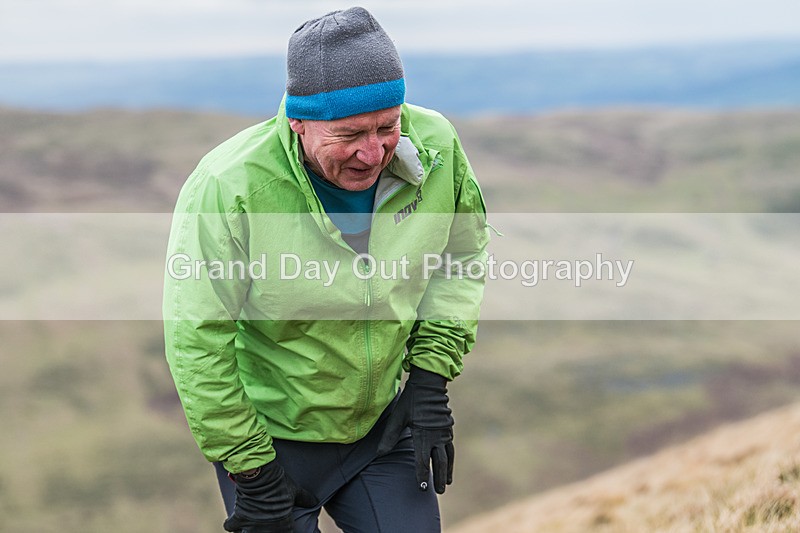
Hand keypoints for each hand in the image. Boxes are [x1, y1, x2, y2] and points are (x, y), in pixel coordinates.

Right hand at [223, 460, 317, 532]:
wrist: (259, 475)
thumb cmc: (279, 483)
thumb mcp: (295, 490)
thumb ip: (305, 498)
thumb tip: (315, 502)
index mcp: (282, 524)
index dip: (286, 532)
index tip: (284, 528)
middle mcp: (266, 528)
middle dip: (267, 532)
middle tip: (266, 526)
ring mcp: (251, 524)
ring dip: (248, 532)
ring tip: (250, 528)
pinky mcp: (239, 517)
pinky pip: (231, 528)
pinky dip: (231, 526)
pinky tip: (234, 524)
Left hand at [376, 366, 454, 493]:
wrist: (429, 385)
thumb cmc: (410, 401)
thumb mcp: (397, 418)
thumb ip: (389, 437)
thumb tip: (379, 454)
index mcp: (423, 435)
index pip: (423, 460)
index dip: (422, 475)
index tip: (422, 487)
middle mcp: (436, 436)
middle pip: (440, 462)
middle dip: (439, 478)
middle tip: (439, 491)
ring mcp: (444, 432)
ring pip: (448, 456)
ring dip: (448, 470)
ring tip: (448, 482)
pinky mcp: (448, 428)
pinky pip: (451, 447)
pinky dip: (451, 458)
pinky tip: (449, 463)